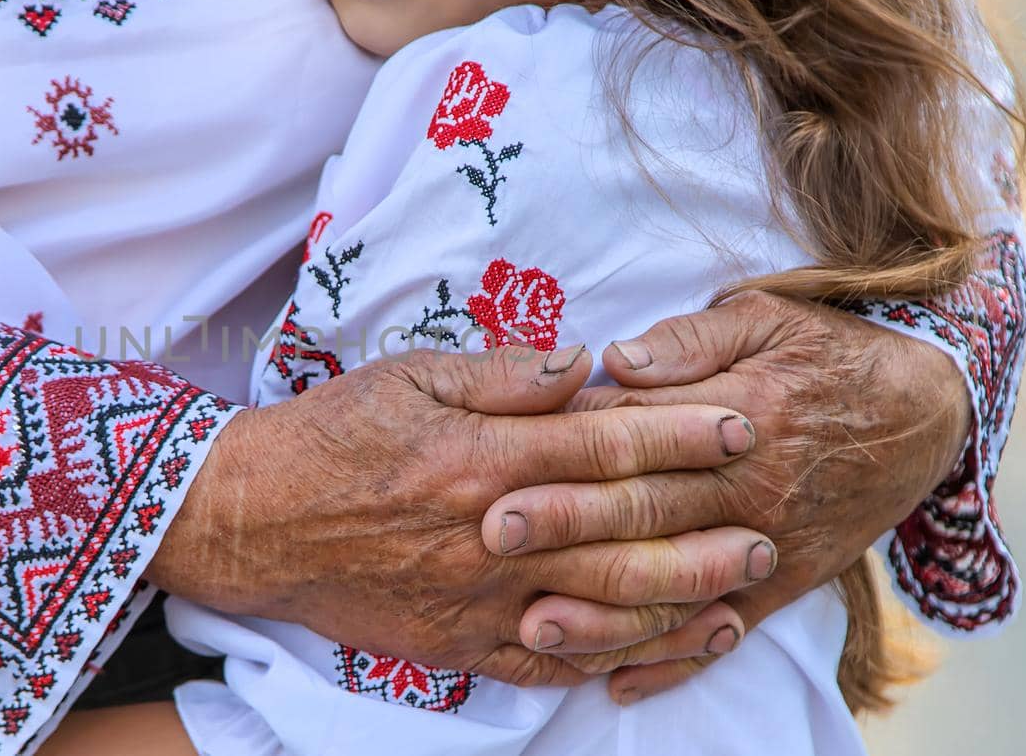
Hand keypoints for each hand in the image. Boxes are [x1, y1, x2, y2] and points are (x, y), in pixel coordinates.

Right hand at [150, 344, 776, 686]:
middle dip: (704, 526)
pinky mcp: (461, 645)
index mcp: (484, 455)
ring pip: (602, 608)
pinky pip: (551, 662)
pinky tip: (659, 651)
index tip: (741, 426)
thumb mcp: (409, 375)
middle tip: (768, 520)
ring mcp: (480, 598)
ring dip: (680, 601)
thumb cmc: (332, 435)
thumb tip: (586, 362)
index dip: (682, 435)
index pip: (607, 444)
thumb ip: (502, 372)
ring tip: (739, 589)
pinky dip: (610, 659)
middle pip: (623, 534)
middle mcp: (494, 532)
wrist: (257, 520)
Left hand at [481, 292, 968, 698]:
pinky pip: (726, 627)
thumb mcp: (762, 318)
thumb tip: (615, 361)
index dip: (566, 443)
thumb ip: (686, 342)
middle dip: (566, 521)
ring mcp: (765, 539)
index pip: (636, 430)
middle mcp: (747, 483)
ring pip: (676, 582)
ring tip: (535, 624)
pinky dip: (675, 661)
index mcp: (734, 410)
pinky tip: (617, 681)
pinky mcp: (785, 579)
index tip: (502, 454)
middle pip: (644, 506)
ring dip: (605, 609)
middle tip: (493, 533)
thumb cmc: (826, 352)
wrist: (925, 414)